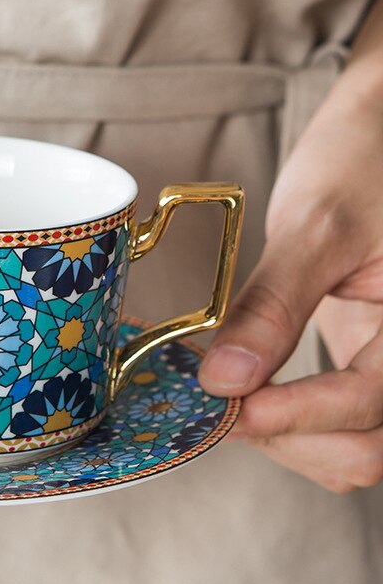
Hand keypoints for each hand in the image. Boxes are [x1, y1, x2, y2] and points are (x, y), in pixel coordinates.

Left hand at [198, 0, 382, 491]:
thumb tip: (222, 379)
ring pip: (355, 447)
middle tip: (217, 405)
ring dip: (289, 438)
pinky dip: (294, 422)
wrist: (380, 136)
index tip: (229, 404)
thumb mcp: (316, 227)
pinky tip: (251, 395)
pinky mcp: (372, 364)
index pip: (372, 401)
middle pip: (367, 447)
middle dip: (288, 436)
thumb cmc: (365, 161)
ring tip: (228, 399)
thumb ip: (271, 307)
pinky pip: (341, 422)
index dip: (298, 414)